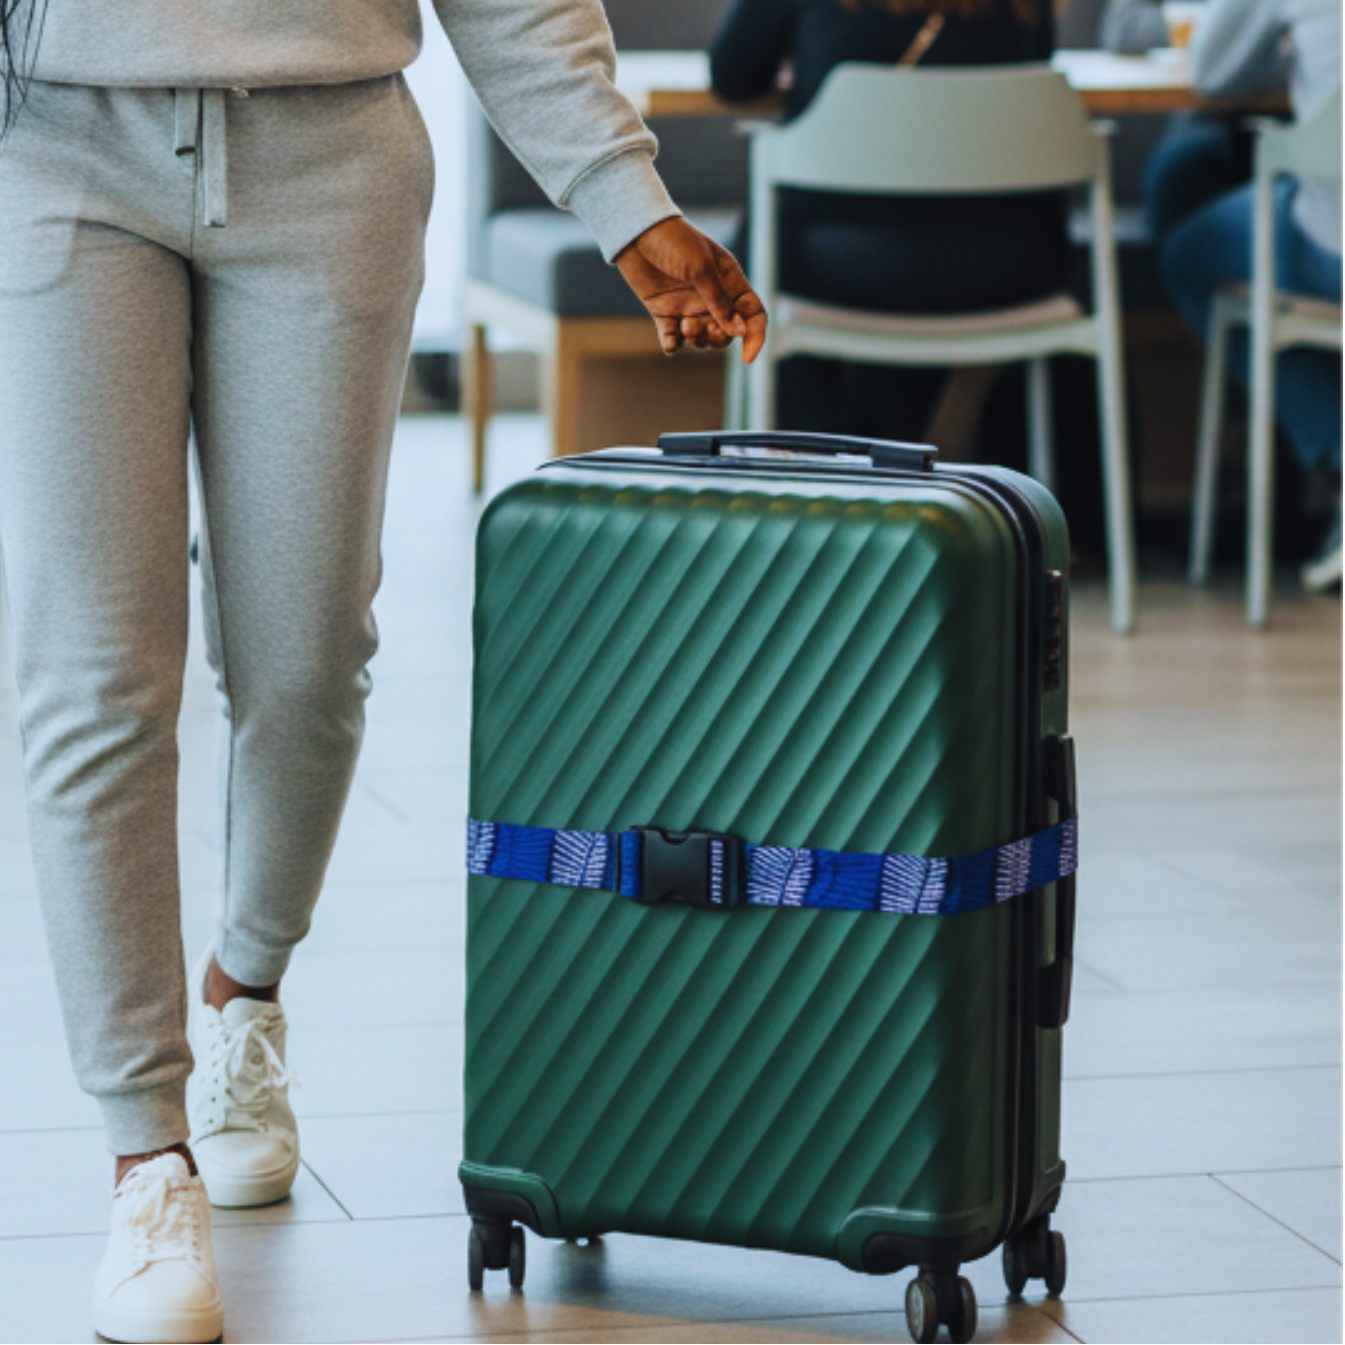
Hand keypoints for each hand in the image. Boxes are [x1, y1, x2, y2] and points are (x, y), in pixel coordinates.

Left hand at [614, 217, 767, 363]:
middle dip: (720, 338)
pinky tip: (670, 344)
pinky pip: (673, 340)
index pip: (753, 314)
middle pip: (727, 332)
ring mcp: (688, 306)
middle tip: (707, 329)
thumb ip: (719, 302)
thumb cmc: (673, 241)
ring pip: (702, 338)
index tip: (747, 357)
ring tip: (685, 326)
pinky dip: (673, 346)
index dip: (755, 336)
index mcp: (729, 281)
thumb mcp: (701, 269)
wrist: (635, 232)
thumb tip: (739, 332)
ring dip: (697, 339)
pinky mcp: (665, 313)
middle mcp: (712, 297)